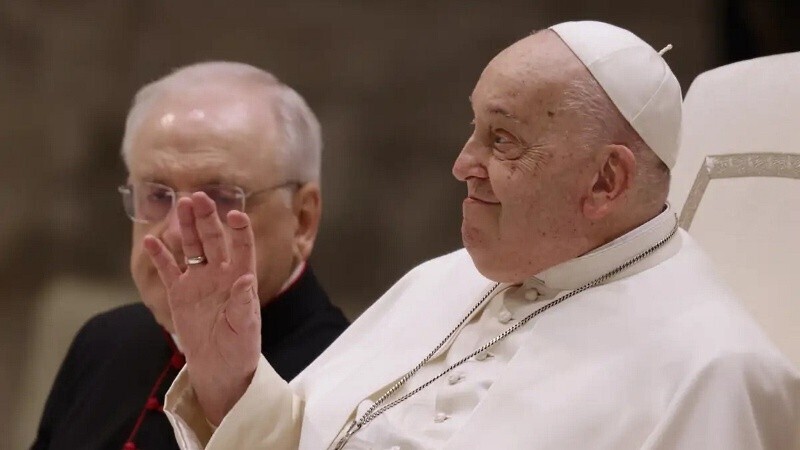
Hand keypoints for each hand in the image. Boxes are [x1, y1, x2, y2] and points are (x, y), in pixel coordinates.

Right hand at [143, 192, 260, 424]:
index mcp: (241, 278)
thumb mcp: (244, 328)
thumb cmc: (239, 347)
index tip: (235, 215)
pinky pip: (168, 269)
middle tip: (199, 197)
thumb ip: (243, 304)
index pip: (242, 248)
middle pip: (213, 240)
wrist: (219, 367)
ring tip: (181, 204)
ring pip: (192, 247)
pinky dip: (160, 255)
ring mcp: (199, 280)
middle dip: (207, 218)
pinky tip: (151, 239)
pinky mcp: (180, 292)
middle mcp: (221, 273)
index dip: (239, 231)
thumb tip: (244, 280)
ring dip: (187, 226)